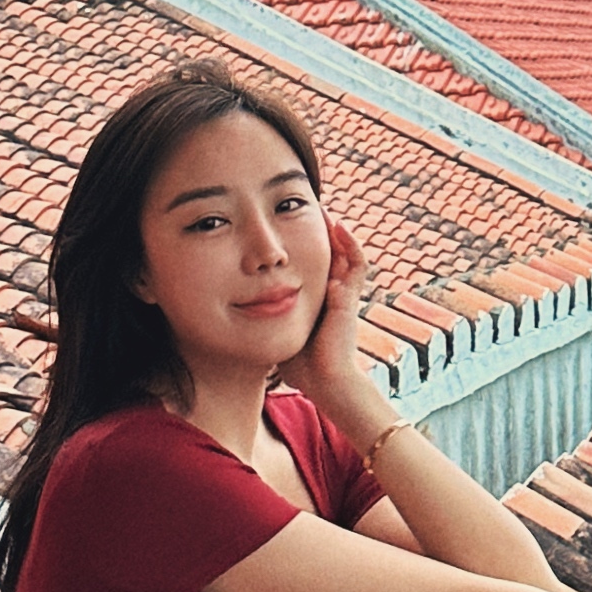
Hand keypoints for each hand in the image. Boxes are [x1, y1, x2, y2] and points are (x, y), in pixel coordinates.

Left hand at [285, 214, 383, 425]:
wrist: (325, 382)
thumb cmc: (301, 365)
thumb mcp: (278, 331)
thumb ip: (265, 318)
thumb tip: (234, 309)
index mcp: (317, 300)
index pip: (313, 264)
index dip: (305, 246)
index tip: (288, 226)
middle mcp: (333, 293)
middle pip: (331, 254)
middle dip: (321, 232)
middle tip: (308, 209)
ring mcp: (344, 294)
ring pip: (347, 254)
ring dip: (337, 232)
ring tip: (325, 211)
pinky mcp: (350, 297)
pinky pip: (357, 265)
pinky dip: (351, 244)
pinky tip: (338, 227)